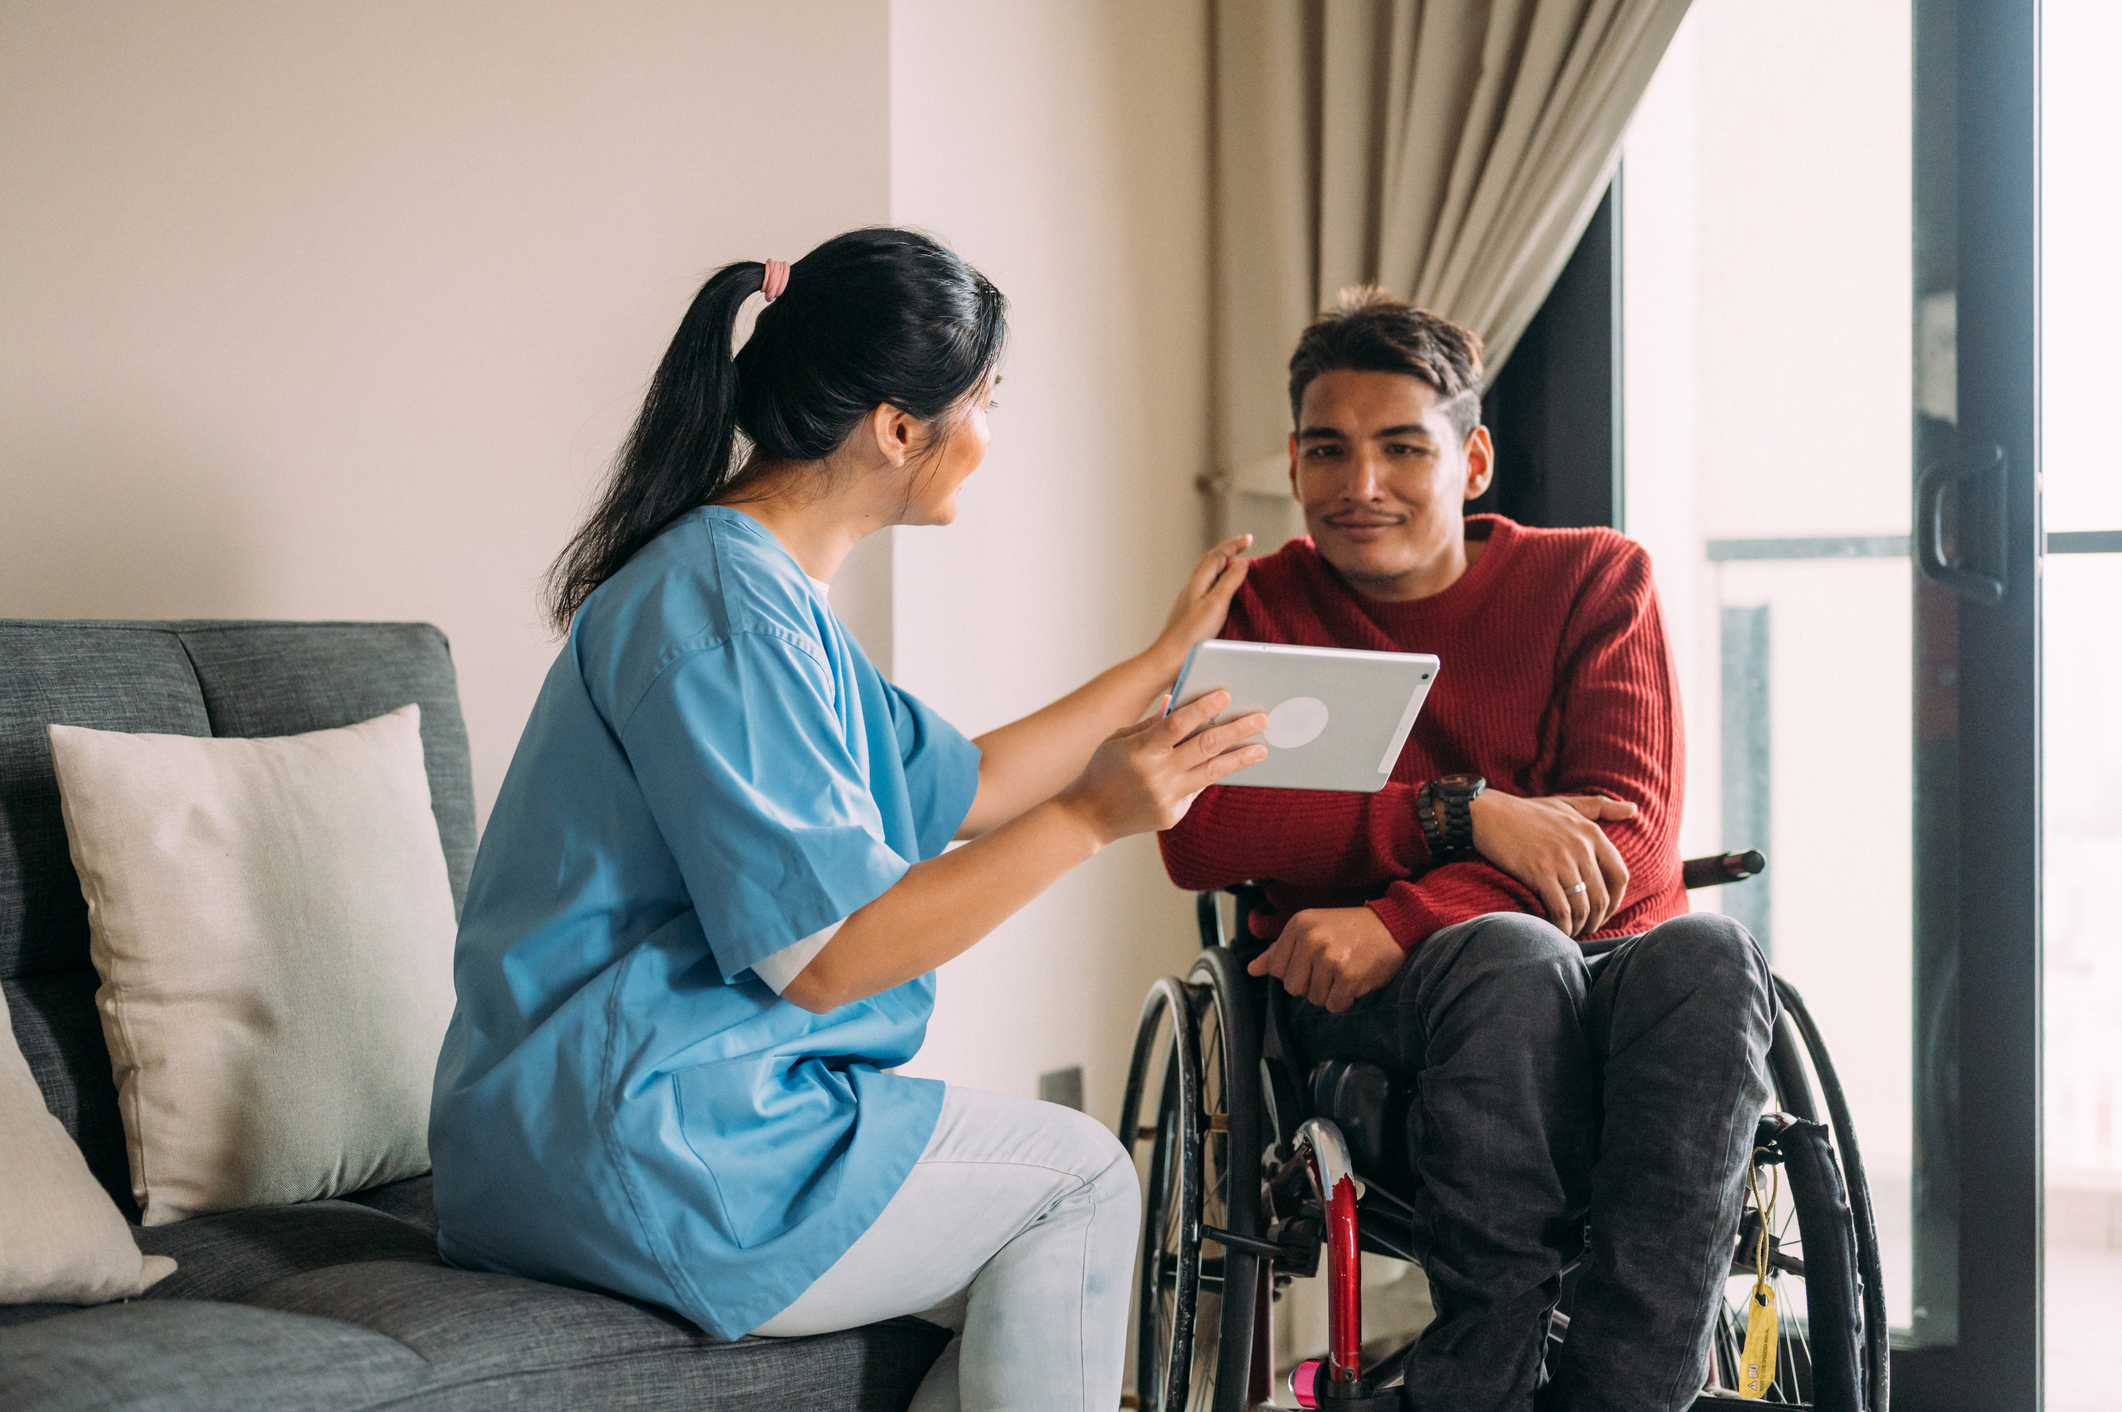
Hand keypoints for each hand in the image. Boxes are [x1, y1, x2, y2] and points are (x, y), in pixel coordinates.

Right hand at [1056, 689, 1267, 843]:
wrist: (1089, 817)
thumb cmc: (1103, 770)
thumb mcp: (1119, 740)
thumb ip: (1152, 724)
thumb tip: (1179, 703)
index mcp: (1140, 751)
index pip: (1177, 723)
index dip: (1203, 707)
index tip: (1225, 694)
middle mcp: (1157, 775)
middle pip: (1205, 746)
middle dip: (1236, 730)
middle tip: (1261, 718)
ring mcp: (1167, 797)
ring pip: (1212, 771)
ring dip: (1240, 758)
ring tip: (1261, 748)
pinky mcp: (1173, 814)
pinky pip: (1197, 788)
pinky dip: (1210, 773)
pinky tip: (1226, 764)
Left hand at [1148, 536, 1251, 669]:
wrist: (1170, 658)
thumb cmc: (1191, 635)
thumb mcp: (1216, 605)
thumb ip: (1228, 582)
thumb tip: (1241, 563)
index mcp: (1197, 582)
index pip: (1216, 555)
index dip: (1233, 545)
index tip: (1248, 539)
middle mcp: (1192, 588)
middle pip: (1210, 560)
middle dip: (1227, 550)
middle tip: (1243, 544)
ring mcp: (1190, 600)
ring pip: (1207, 574)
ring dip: (1223, 565)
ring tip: (1236, 563)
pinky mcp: (1191, 613)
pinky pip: (1207, 588)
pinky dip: (1219, 581)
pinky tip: (1224, 592)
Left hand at [1246, 906, 1402, 1013]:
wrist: (1394, 926)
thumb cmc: (1351, 929)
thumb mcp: (1312, 928)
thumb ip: (1280, 949)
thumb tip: (1252, 969)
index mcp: (1299, 925)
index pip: (1276, 968)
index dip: (1295, 971)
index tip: (1313, 961)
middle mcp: (1312, 939)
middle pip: (1293, 987)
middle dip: (1311, 984)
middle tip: (1331, 967)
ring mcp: (1330, 958)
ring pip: (1314, 999)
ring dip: (1330, 992)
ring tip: (1345, 971)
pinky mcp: (1349, 977)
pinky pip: (1334, 1005)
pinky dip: (1345, 1000)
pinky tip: (1355, 981)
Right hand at [1464, 791, 1636, 936]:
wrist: (1488, 814)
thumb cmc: (1527, 811)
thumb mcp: (1567, 803)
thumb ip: (1602, 807)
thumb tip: (1634, 809)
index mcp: (1591, 833)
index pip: (1620, 875)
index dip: (1617, 900)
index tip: (1606, 911)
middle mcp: (1581, 847)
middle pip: (1602, 897)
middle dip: (1598, 919)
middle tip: (1588, 928)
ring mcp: (1561, 861)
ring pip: (1583, 907)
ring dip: (1581, 926)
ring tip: (1573, 931)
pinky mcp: (1540, 873)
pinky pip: (1561, 909)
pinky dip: (1563, 926)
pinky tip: (1558, 930)